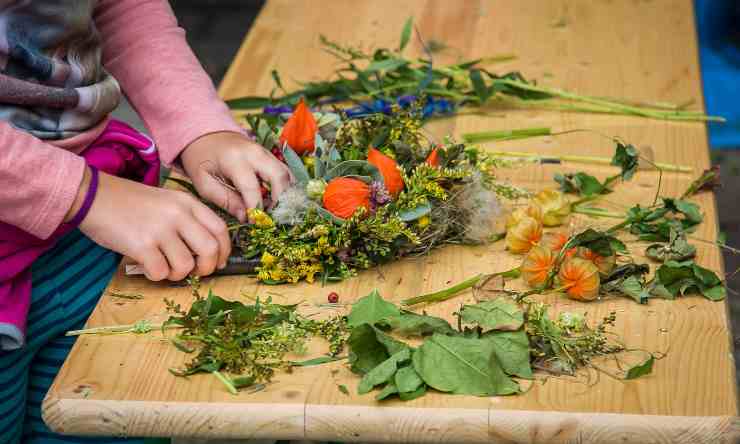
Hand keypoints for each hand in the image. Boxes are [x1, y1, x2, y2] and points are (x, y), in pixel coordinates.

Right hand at [79, 171, 230, 280]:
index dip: (225, 251)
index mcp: (187, 202)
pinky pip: (160, 272)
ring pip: (186, 265)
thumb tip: (208, 253)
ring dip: (177, 274)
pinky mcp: (142, 245)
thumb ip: (187, 220)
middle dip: (207, 268)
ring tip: (163, 266)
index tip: (220, 262)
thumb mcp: (166, 201)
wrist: (92, 196)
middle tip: (194, 272)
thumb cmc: (129, 202)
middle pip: (210, 250)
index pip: (221, 229)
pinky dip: (156, 276)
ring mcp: (160, 229)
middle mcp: (178, 214)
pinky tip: (147, 266)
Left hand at [180, 132, 291, 221]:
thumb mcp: (204, 183)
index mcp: (234, 159)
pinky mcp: (269, 154)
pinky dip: (284, 186)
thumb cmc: (201, 160)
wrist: (204, 135)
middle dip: (279, 200)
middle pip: (279, 176)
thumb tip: (245, 216)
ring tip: (271, 208)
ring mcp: (264, 151)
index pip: (252, 188)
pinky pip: (284, 171)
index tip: (253, 222)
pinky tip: (274, 198)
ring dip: (284, 194)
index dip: (255, 208)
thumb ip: (225, 200)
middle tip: (269, 216)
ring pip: (286, 173)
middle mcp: (254, 152)